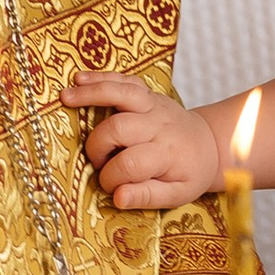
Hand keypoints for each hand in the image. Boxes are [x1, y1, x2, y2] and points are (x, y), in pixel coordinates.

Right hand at [66, 70, 221, 208]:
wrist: (209, 144)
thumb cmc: (189, 173)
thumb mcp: (177, 194)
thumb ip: (147, 197)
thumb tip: (117, 197)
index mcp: (167, 153)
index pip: (129, 164)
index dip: (111, 178)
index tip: (109, 187)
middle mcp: (160, 125)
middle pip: (119, 128)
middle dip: (98, 146)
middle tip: (97, 162)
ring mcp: (154, 105)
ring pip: (122, 93)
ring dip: (92, 94)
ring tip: (65, 98)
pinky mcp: (148, 94)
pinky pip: (125, 81)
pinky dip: (102, 77)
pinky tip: (80, 79)